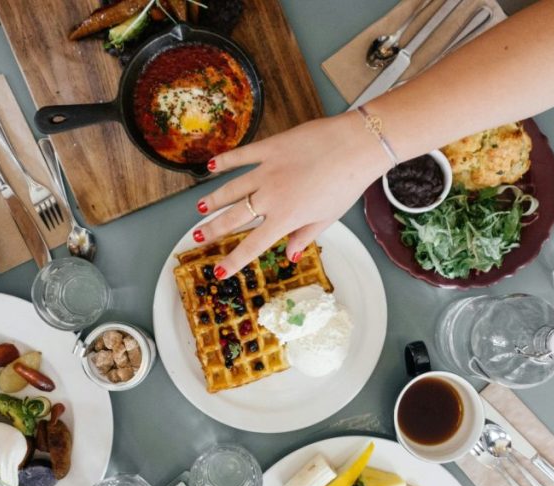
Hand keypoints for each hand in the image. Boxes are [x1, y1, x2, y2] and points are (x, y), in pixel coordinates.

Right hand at [192, 112, 387, 277]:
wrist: (356, 146)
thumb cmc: (347, 184)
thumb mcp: (328, 218)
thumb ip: (305, 236)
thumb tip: (291, 255)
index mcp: (286, 218)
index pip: (252, 245)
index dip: (233, 261)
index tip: (218, 271)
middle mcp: (270, 197)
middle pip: (234, 218)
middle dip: (213, 230)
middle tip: (197, 237)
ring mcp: (267, 171)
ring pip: (231, 189)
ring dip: (214, 200)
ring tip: (201, 208)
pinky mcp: (270, 148)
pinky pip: (241, 156)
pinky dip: (225, 162)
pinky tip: (211, 167)